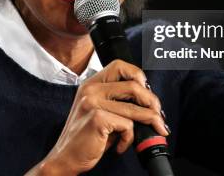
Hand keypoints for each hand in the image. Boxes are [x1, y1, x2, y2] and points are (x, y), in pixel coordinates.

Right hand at [27, 60, 167, 174]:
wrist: (65, 157)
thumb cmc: (85, 137)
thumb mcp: (100, 111)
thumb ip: (118, 101)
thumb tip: (149, 101)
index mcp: (91, 84)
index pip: (120, 65)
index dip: (138, 76)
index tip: (148, 91)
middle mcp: (90, 89)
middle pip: (133, 85)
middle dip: (152, 102)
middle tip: (158, 115)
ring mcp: (92, 103)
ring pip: (135, 108)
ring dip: (149, 122)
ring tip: (151, 130)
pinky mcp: (97, 119)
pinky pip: (127, 125)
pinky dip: (129, 138)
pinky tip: (121, 145)